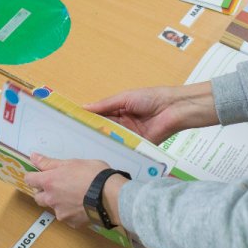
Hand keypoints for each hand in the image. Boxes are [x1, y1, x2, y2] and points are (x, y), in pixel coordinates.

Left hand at [25, 155, 117, 227]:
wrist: (110, 196)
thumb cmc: (93, 174)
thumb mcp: (72, 163)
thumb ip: (50, 162)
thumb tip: (33, 156)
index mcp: (49, 182)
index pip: (30, 180)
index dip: (34, 176)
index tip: (41, 175)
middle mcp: (51, 199)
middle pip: (38, 197)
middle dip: (44, 192)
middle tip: (59, 185)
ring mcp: (61, 213)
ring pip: (54, 208)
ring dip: (59, 202)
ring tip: (75, 196)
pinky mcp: (72, 223)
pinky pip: (68, 217)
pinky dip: (72, 212)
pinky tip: (83, 205)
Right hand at [84, 82, 217, 142]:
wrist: (174, 109)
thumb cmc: (152, 98)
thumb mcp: (125, 98)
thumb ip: (106, 104)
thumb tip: (85, 107)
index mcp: (120, 110)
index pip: (100, 116)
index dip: (88, 119)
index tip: (73, 122)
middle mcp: (123, 124)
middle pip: (104, 129)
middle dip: (92, 131)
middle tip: (74, 136)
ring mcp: (130, 135)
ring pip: (112, 139)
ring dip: (101, 140)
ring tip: (83, 144)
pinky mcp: (137, 145)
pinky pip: (124, 147)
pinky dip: (114, 148)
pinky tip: (102, 150)